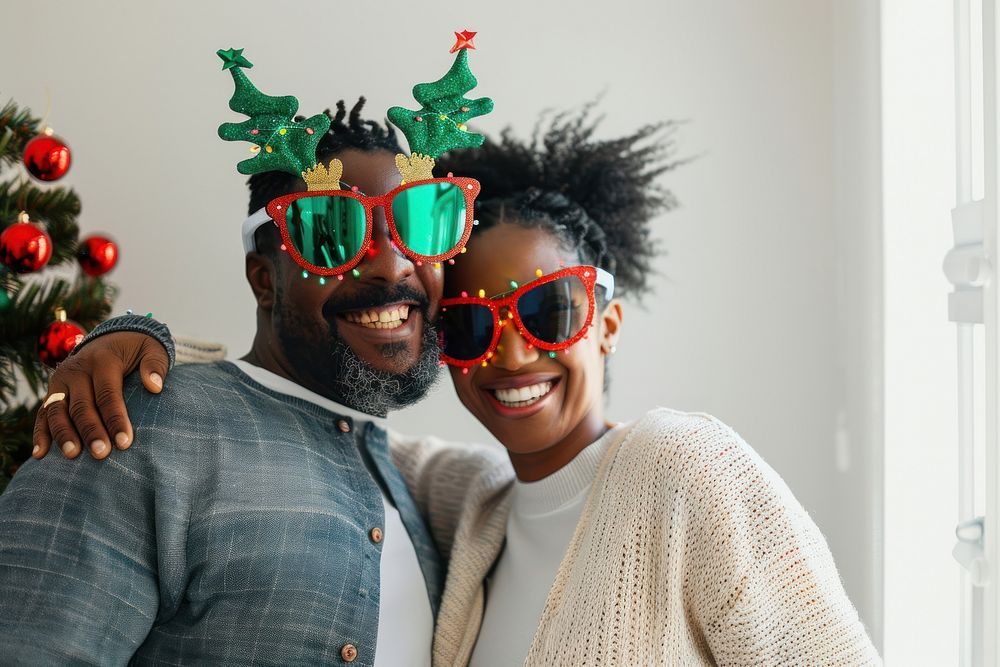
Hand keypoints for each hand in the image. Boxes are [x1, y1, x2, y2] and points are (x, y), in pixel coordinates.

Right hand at [32, 332, 169, 459]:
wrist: (113, 337)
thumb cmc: (137, 350)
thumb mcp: (153, 349)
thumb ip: (155, 365)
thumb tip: (155, 387)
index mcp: (103, 359)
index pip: (108, 394)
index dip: (115, 419)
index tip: (125, 443)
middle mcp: (77, 369)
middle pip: (81, 405)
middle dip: (91, 431)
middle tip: (101, 454)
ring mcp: (61, 381)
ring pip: (57, 410)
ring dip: (63, 434)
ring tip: (73, 456)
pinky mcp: (53, 391)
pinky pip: (43, 413)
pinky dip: (40, 433)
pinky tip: (40, 455)